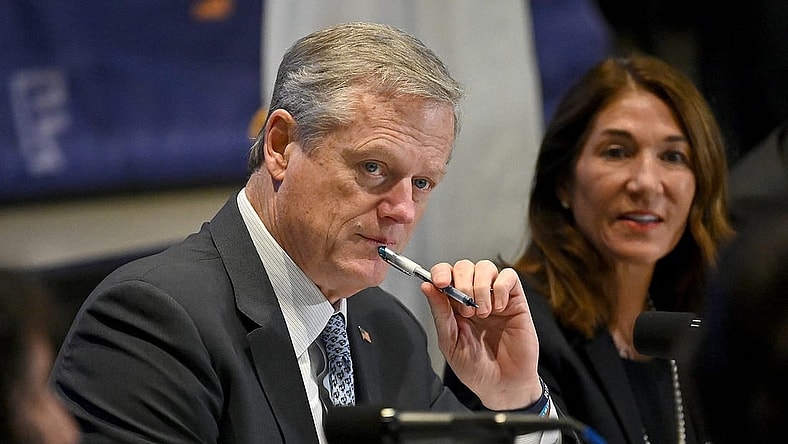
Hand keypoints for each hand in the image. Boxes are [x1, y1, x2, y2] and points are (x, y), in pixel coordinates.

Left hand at [422, 259, 541, 409]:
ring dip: (481, 287)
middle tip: (466, 310)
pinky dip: (501, 288)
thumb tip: (427, 286)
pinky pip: (509, 276)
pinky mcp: (516, 301)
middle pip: (465, 266)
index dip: (441, 272)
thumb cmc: (476, 369)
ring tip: (483, 313)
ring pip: (486, 267)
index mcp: (453, 306)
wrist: (502, 385)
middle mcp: (473, 297)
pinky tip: (499, 309)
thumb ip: (440, 313)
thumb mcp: (450, 342)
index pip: (445, 274)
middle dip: (462, 283)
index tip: (441, 283)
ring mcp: (495, 297)